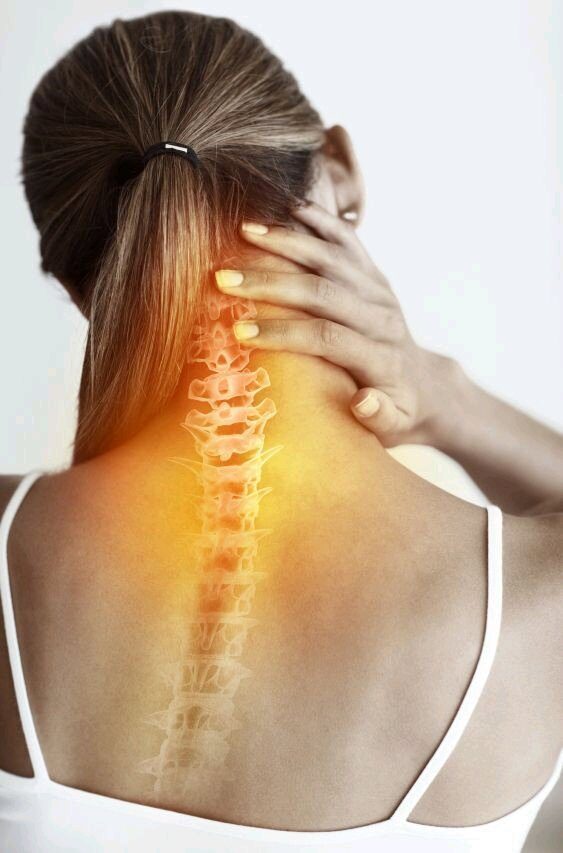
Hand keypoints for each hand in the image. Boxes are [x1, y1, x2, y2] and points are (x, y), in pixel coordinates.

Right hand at [215, 202, 455, 447]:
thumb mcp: (393, 426)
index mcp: (381, 357)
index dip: (284, 333)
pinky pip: (346, 240)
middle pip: (323, 291)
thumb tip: (363, 402)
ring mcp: (378, 290)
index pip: (327, 338)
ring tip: (243, 231)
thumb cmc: (396, 413)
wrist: (423, 384)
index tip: (240, 331)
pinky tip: (287, 207)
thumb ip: (380, 417)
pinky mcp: (373, 274)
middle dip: (271, 283)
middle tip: (224, 279)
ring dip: (287, 242)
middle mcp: (381, 317)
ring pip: (331, 257)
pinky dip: (319, 220)